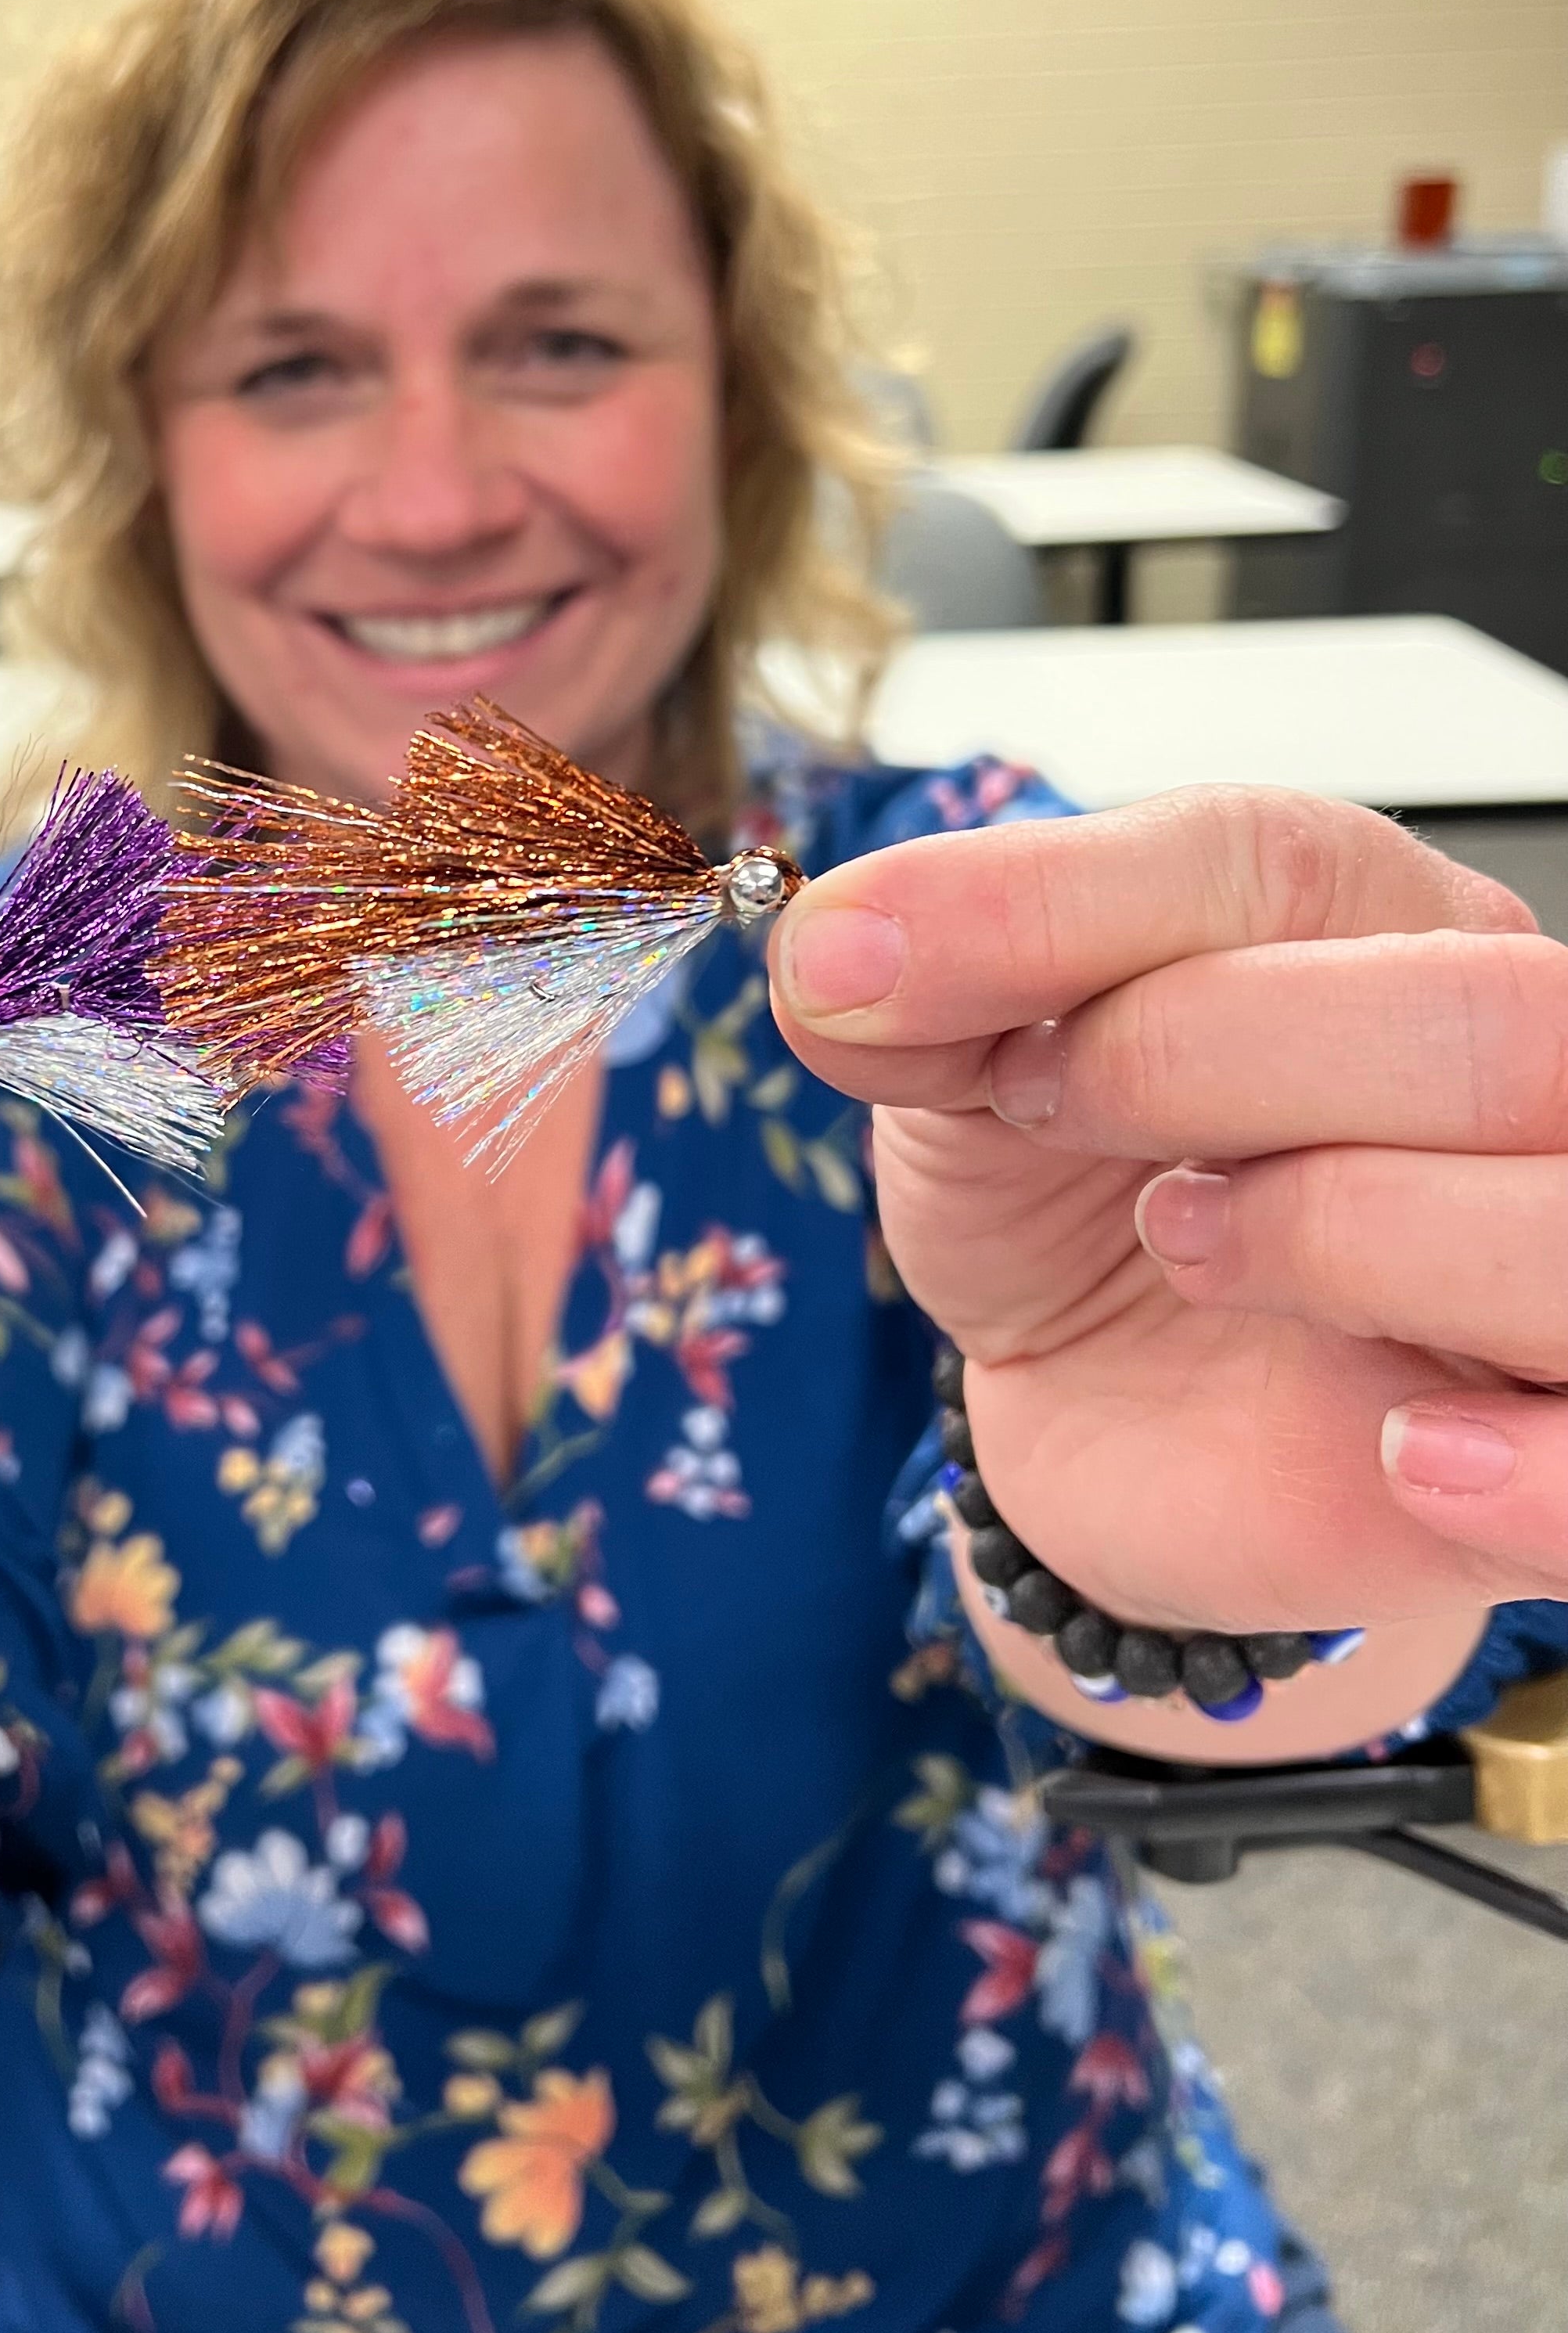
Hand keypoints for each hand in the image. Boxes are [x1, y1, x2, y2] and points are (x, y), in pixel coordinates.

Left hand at [767, 786, 1566, 1635]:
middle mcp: (1525, 1078)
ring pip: (1565, 1219)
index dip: (1063, 923)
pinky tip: (1395, 1454)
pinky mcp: (1545, 1468)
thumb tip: (837, 947)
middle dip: (1204, 1056)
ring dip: (1347, 1232)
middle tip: (1047, 1109)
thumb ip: (928, 976)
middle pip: (1484, 1015)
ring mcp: (1550, 1278)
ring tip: (1189, 1251)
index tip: (883, 976)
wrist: (1092, 1416)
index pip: (1282, 864)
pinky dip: (1514, 1467)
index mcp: (1385, 928)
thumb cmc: (1071, 1211)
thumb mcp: (964, 1069)